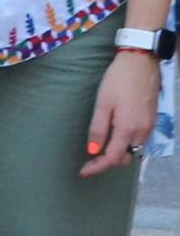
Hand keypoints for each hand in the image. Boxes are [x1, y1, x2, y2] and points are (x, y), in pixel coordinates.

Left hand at [83, 47, 161, 177]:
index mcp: (128, 129)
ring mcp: (149, 125)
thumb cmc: (117, 80)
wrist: (140, 63)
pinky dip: (127, 144)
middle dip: (108, 162)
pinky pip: (139, 140)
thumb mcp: (102, 104)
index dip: (97, 167)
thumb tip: (93, 151)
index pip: (112, 158)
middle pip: (125, 157)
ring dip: (118, 154)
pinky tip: (115, 138)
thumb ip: (98, 129)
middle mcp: (142, 131)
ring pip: (134, 149)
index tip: (83, 172)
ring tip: (100, 151)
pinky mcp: (151, 119)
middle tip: (89, 161)